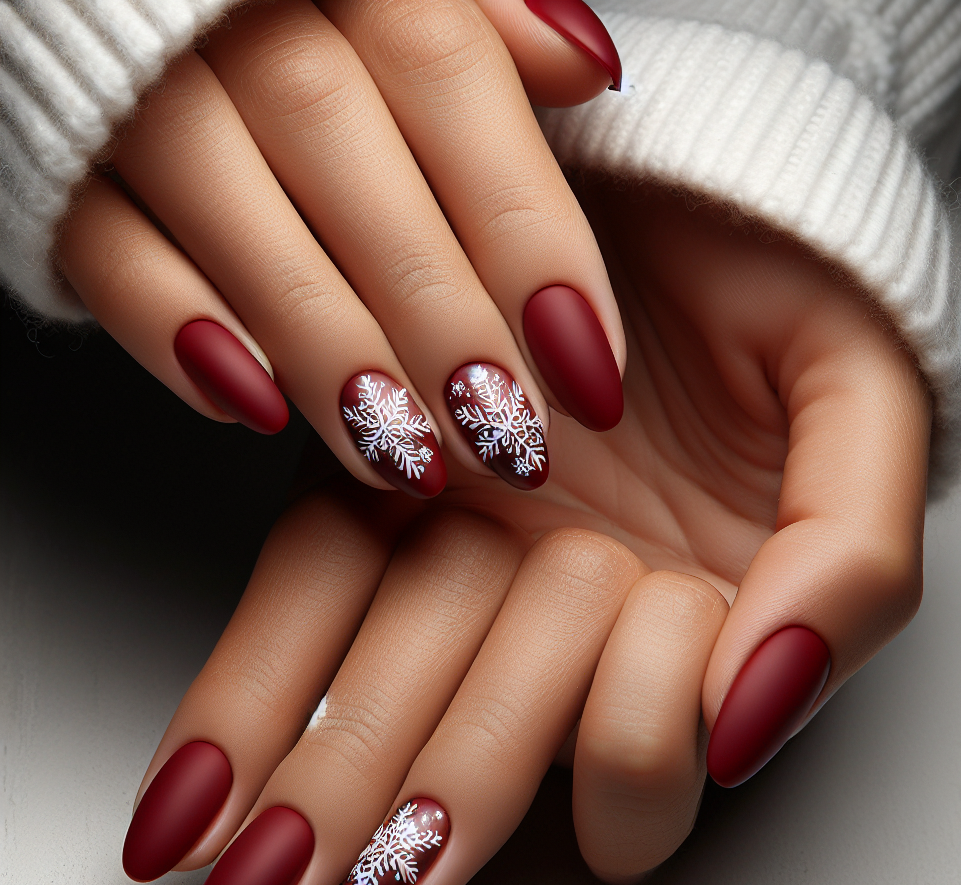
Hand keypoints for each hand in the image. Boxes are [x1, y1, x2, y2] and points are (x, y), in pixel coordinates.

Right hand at [56, 0, 624, 494]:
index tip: (589, 366)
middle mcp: (234, 13)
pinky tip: (257, 412)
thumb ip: (492, 32)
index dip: (531, 234)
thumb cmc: (295, 27)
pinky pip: (105, 251)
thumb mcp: (406, 3)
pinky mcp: (64, 172)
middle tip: (505, 435)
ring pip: (235, 211)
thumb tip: (588, 64)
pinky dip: (179, 334)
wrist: (118, 16)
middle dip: (437, 312)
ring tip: (403, 455)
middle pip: (345, 152)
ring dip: (327, 347)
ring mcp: (136, 90)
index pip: (452, 79)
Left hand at [123, 182, 930, 884]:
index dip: (620, 759)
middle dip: (414, 802)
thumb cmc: (786, 287)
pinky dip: (252, 681)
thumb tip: (746, 718)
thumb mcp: (863, 413)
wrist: (696, 183)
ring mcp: (469, 535)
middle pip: (482, 722)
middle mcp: (568, 590)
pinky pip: (309, 583)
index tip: (611, 776)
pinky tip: (194, 791)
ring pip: (383, 677)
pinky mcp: (382, 472)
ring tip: (237, 876)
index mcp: (689, 604)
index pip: (638, 733)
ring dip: (318, 779)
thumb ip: (850, 570)